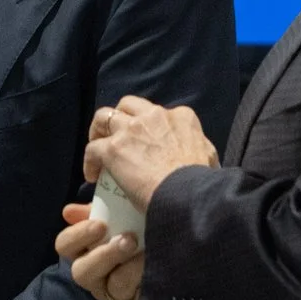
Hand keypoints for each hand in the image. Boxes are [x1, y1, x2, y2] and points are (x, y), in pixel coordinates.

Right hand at [57, 204, 166, 299]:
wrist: (197, 245)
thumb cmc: (157, 223)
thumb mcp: (129, 207)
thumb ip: (101, 204)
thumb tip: (72, 207)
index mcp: (91, 248)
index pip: (65, 245)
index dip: (77, 235)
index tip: (99, 223)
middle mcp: (98, 275)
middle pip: (80, 272)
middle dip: (103, 255)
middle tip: (128, 239)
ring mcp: (115, 297)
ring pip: (110, 287)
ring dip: (132, 267)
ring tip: (150, 252)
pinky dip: (146, 282)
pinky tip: (161, 269)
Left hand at [82, 97, 218, 211]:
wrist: (188, 194)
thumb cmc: (202, 181)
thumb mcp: (210, 157)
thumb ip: (202, 150)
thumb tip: (202, 159)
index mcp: (181, 117)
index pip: (159, 112)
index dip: (149, 126)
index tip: (146, 142)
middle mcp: (154, 116)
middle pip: (128, 105)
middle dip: (120, 117)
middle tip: (117, 135)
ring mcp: (132, 130)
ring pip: (104, 116)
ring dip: (98, 130)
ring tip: (98, 146)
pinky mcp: (113, 148)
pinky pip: (92, 148)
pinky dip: (90, 161)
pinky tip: (93, 175)